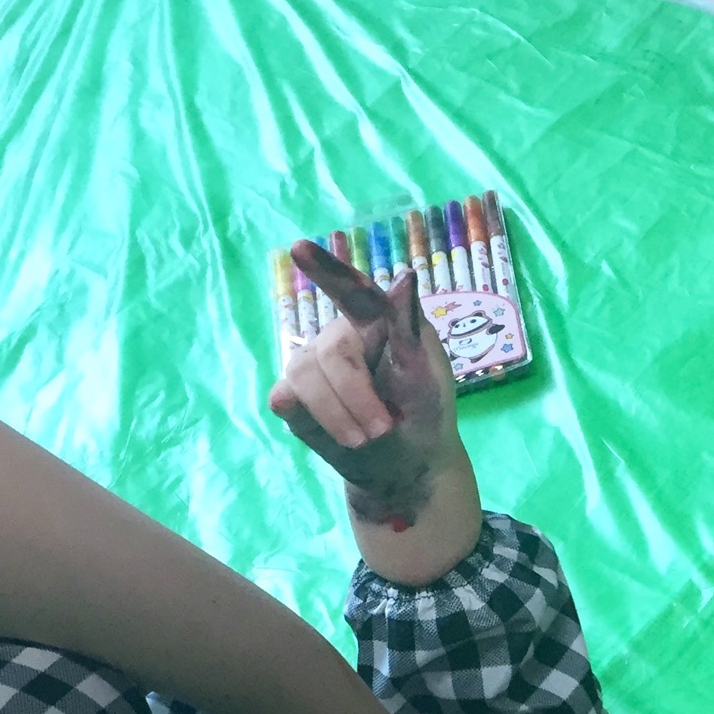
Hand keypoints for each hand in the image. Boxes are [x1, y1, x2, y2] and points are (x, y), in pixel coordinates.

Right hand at [267, 242, 461, 520]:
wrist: (408, 464)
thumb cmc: (423, 412)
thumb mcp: (427, 376)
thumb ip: (409, 330)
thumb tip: (405, 277)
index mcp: (375, 322)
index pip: (352, 292)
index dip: (326, 270)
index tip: (299, 249)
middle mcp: (339, 337)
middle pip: (331, 353)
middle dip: (357, 396)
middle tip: (383, 428)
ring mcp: (312, 365)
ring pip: (304, 376)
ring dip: (338, 415)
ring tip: (367, 437)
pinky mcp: (294, 398)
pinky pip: (286, 399)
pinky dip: (311, 419)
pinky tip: (331, 429)